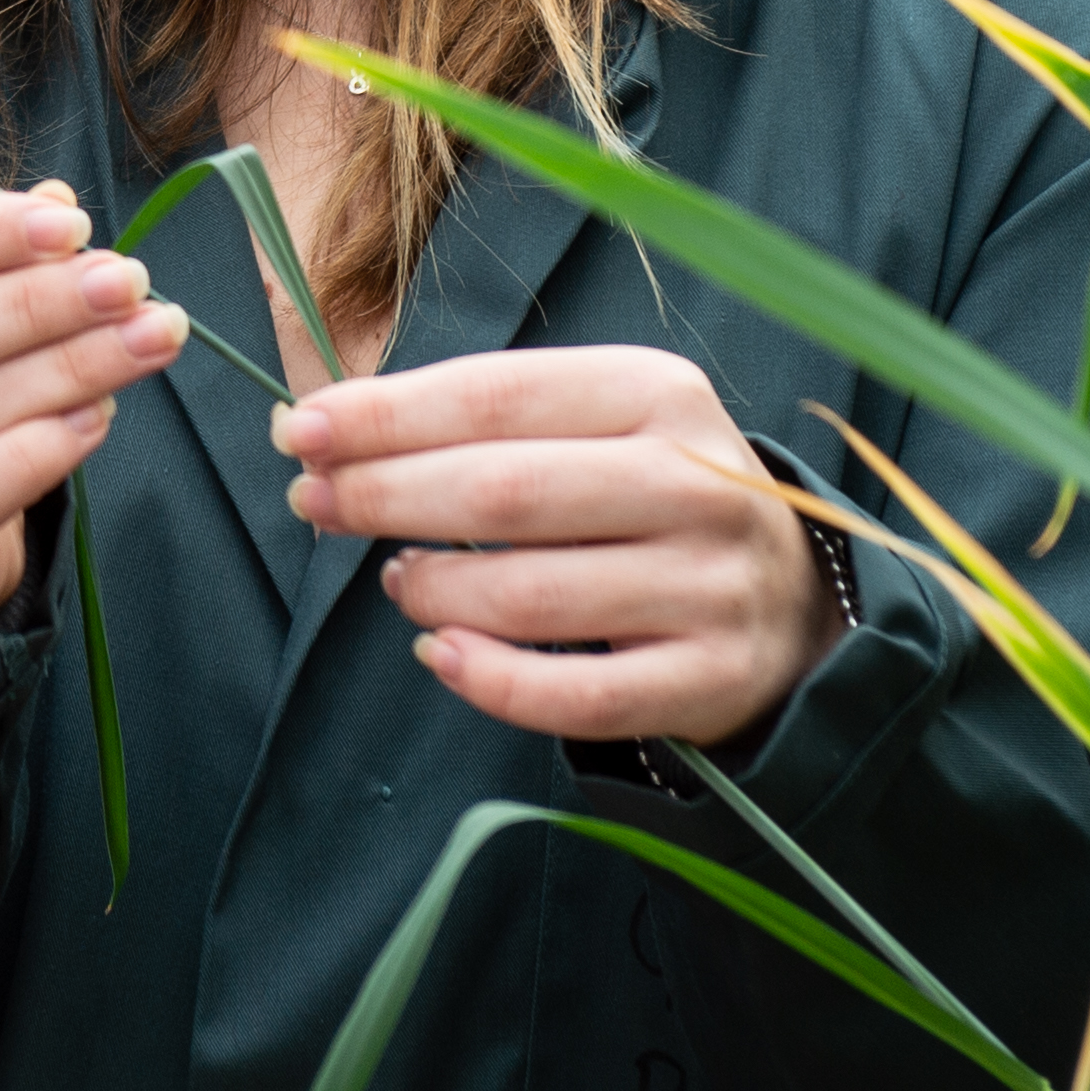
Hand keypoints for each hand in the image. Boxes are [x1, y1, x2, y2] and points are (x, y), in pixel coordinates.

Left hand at [273, 346, 838, 749]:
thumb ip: (475, 421)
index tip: (299, 429)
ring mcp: (711, 587)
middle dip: (386, 496)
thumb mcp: (591, 423)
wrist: (791, 598)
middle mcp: (697, 482)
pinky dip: (490, 680)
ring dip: (432, 591)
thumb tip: (318, 427)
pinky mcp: (712, 678)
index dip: (387, 414)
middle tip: (313, 504)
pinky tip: (440, 654)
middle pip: (506, 491)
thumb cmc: (645, 494)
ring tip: (396, 581)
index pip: (498, 395)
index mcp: (657, 392)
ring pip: (533, 598)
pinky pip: (578, 698)